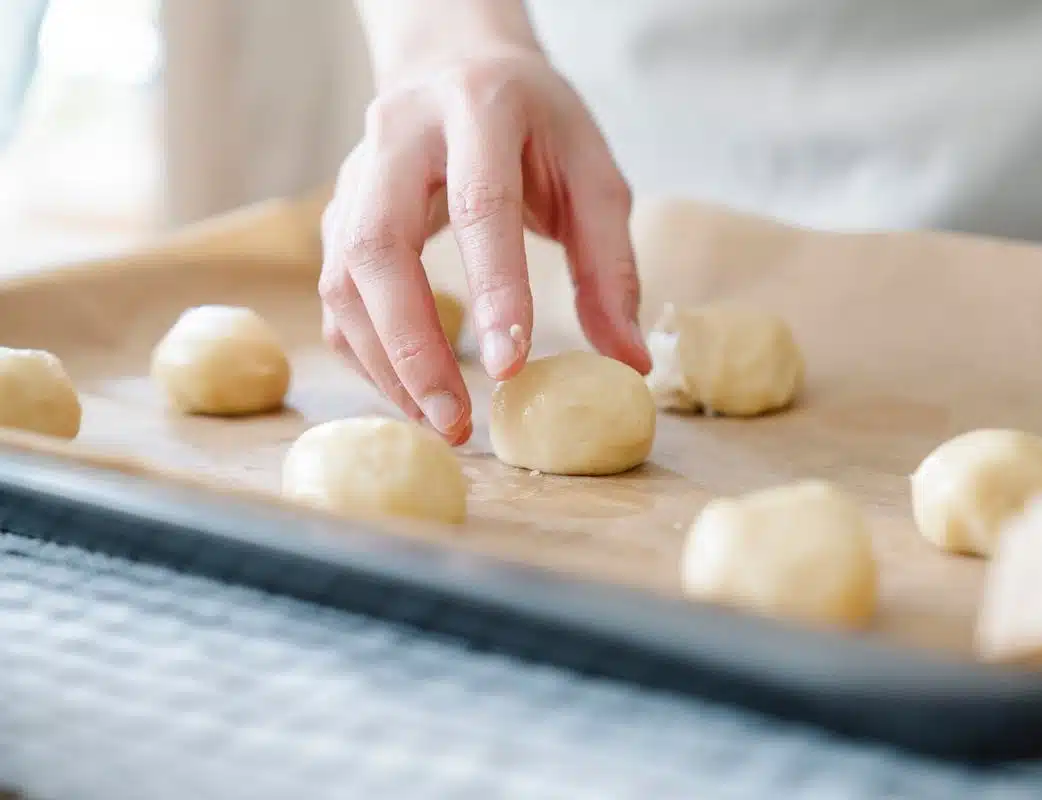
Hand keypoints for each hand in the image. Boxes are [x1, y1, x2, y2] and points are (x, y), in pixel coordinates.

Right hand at [320, 45, 650, 445]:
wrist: (454, 65)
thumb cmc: (535, 124)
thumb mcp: (592, 173)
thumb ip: (610, 265)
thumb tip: (629, 362)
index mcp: (477, 111)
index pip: (480, 206)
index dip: (493, 289)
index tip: (512, 366)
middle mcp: (399, 138)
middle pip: (379, 245)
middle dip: (411, 345)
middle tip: (455, 419)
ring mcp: (354, 176)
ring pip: (343, 278)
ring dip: (385, 362)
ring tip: (439, 419)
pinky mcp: (336, 215)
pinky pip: (334, 296)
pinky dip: (366, 353)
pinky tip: (410, 390)